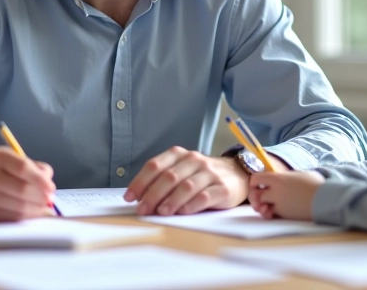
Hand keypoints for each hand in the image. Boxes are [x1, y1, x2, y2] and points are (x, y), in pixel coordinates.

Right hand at [0, 148, 55, 220]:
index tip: (51, 188)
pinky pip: (12, 217)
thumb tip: (49, 183)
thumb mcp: (13, 157)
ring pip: (19, 207)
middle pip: (22, 190)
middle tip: (50, 199)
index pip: (23, 168)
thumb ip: (35, 167)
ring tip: (42, 205)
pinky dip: (26, 216)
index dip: (40, 180)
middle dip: (41, 197)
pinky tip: (31, 211)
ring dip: (36, 209)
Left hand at [124, 146, 249, 215]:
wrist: (237, 174)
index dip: (140, 182)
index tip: (129, 197)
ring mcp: (210, 173)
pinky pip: (205, 196)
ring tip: (161, 213)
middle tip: (143, 210)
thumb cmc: (202, 176)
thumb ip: (163, 181)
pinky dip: (191, 205)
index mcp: (179, 155)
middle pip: (169, 177)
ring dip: (171, 201)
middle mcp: (194, 160)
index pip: (155, 166)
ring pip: (186, 186)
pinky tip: (183, 212)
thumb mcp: (182, 171)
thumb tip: (140, 198)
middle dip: (153, 195)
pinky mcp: (223, 188)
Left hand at [248, 171, 324, 220]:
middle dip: (255, 199)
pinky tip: (274, 214)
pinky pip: (271, 215)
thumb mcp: (302, 175)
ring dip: (262, 208)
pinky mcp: (284, 215)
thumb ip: (289, 176)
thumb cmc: (317, 185)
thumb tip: (286, 177)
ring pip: (262, 206)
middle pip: (255, 194)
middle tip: (260, 202)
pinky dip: (270, 215)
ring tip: (268, 209)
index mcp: (278, 178)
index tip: (259, 186)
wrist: (326, 199)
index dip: (255, 183)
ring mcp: (279, 203)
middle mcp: (275, 190)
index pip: (256, 178)